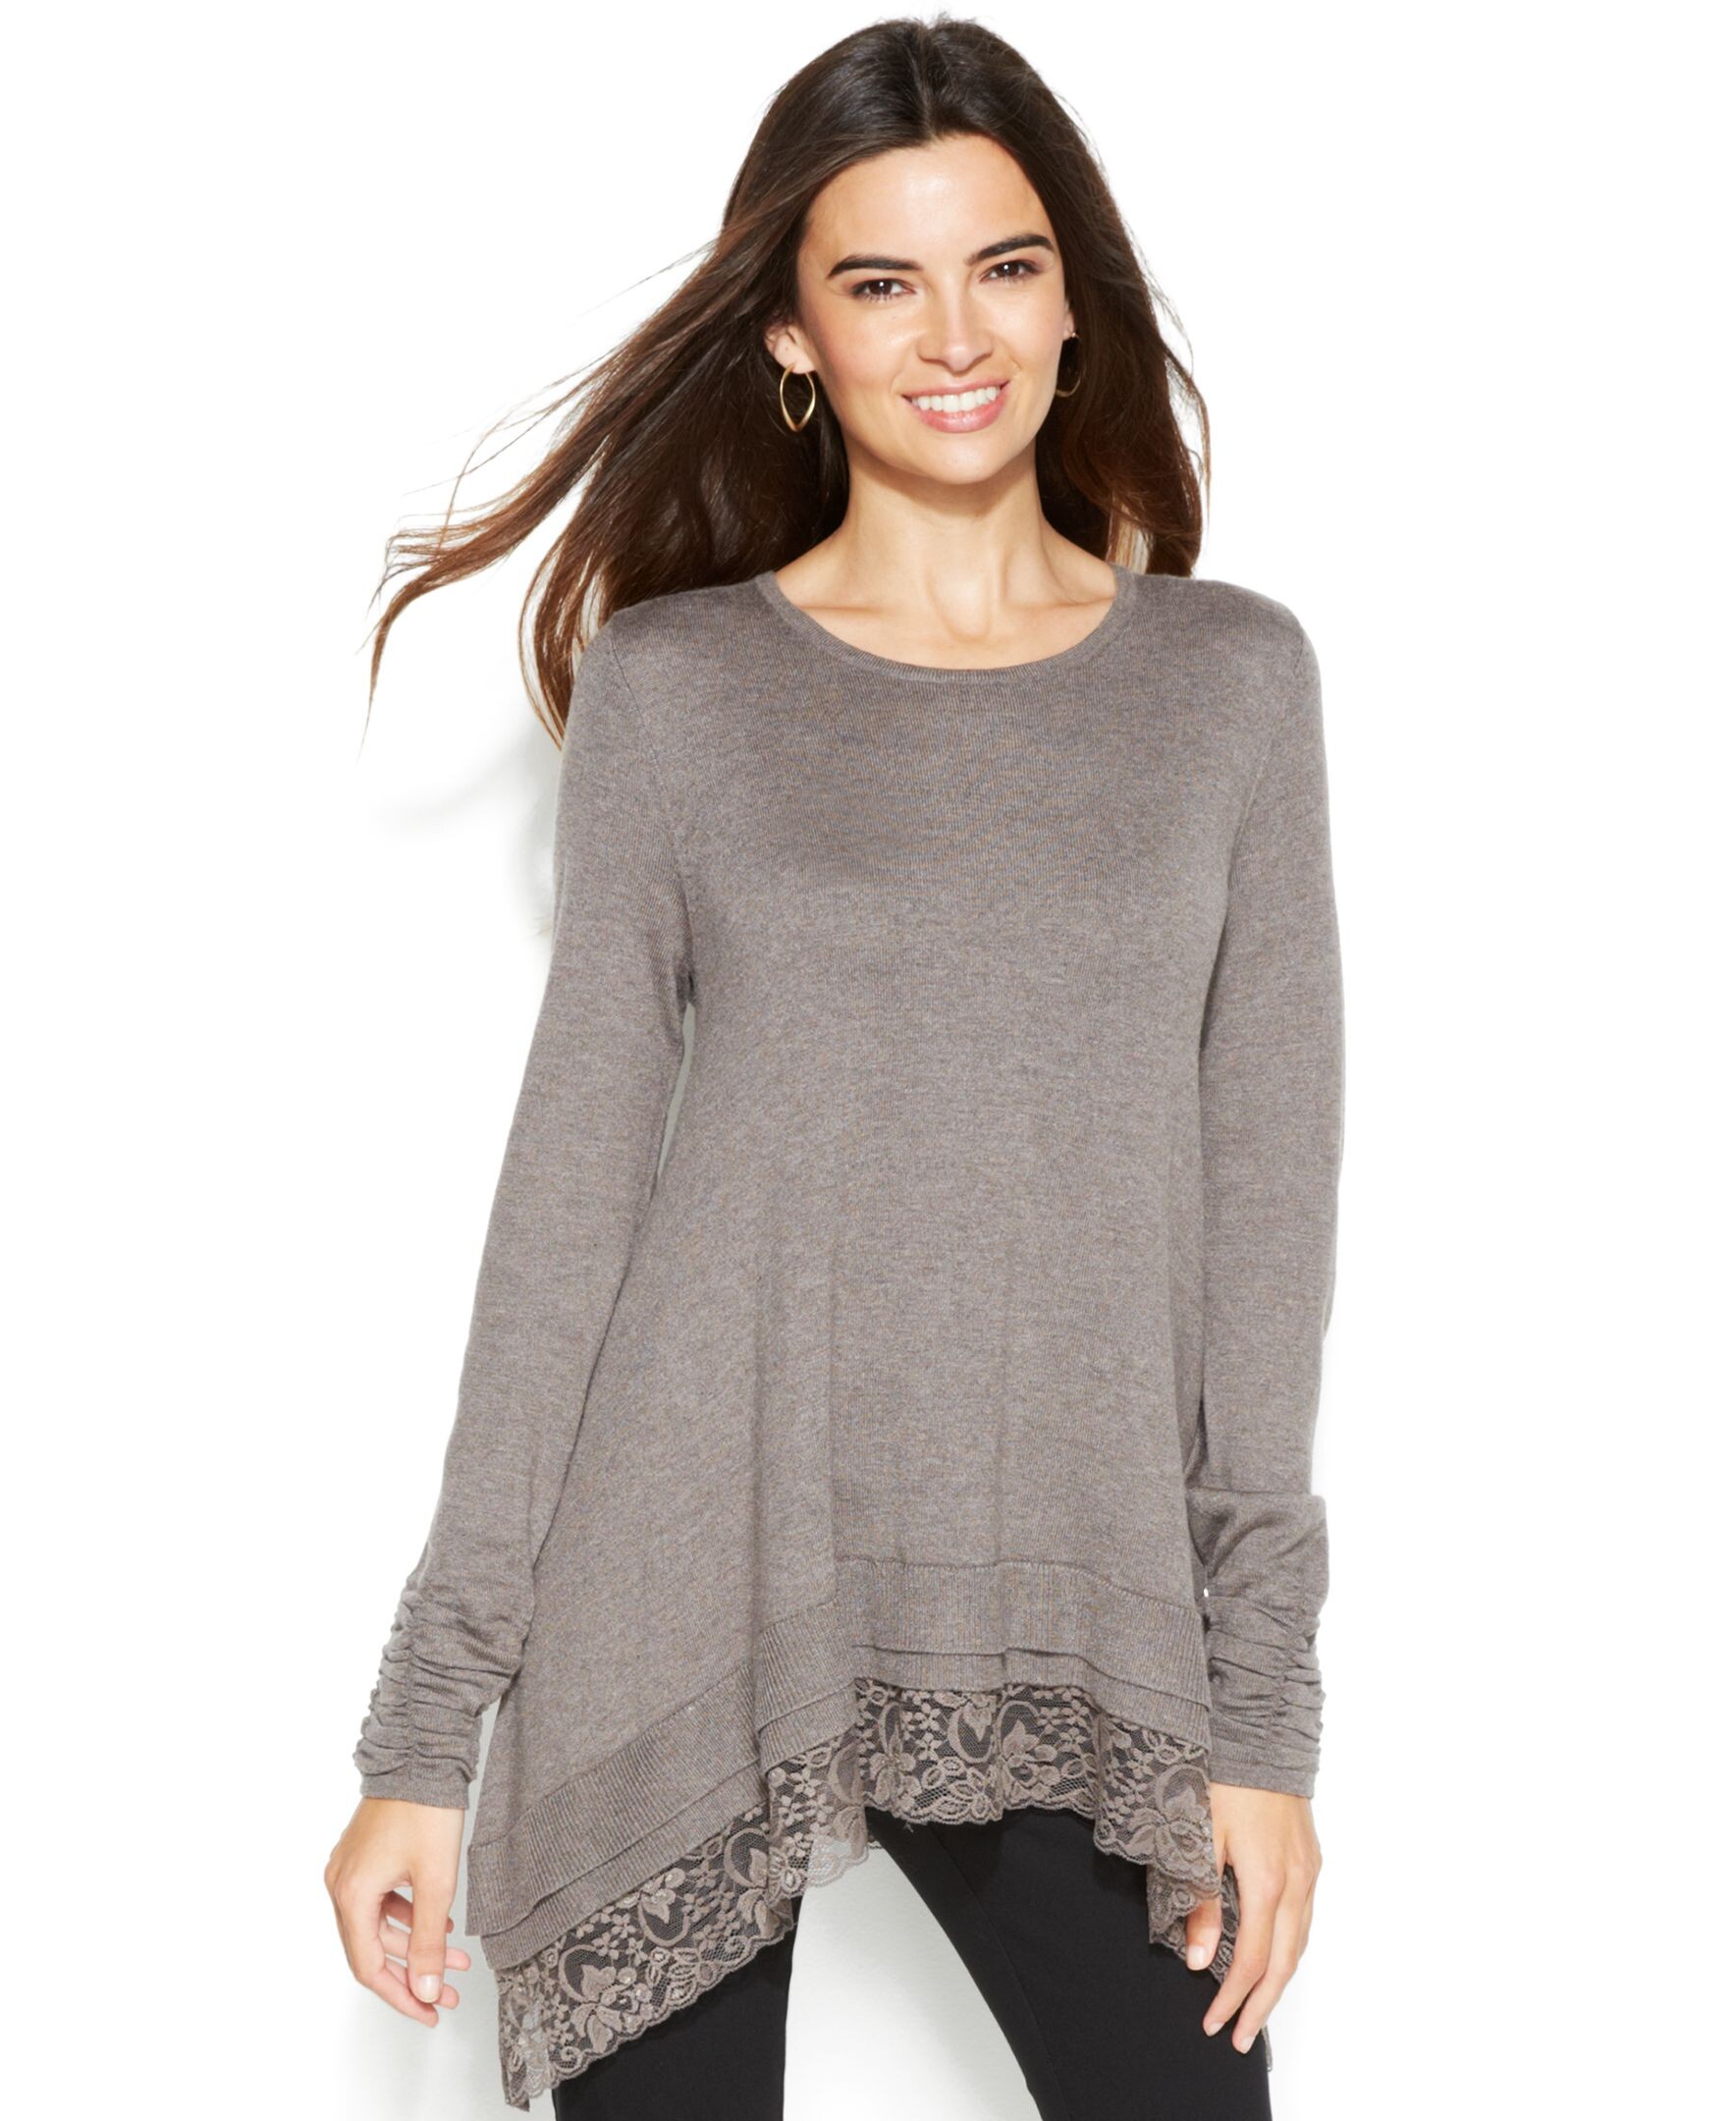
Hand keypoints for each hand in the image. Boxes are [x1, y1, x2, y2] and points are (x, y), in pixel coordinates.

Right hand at [326, 1796, 470, 2024]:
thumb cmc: (426, 1808)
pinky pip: (380, 1901)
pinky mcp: (363, 1855)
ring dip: (416, 1943)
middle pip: (372, 1949)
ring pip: (379, 1925)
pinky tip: (440, 1920)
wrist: (421, 1753)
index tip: (429, 2012)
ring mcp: (350, 1868)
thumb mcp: (435, 1881)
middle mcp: (341, 1884)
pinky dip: (408, 1916)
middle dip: (414, 1972)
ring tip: (457, 1954)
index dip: (400, 1996)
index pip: (369, 1967)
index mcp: (351, 1894)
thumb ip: (429, 1941)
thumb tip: (428, 1989)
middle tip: (449, 1992)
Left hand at [1181, 1782, 1321, 2053]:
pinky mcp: (1310, 1857)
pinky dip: (1292, 1949)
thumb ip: (1201, 1901)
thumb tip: (1201, 1960)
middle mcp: (1297, 1882)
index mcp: (1267, 1881)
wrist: (1261, 1731)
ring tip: (1257, 2008)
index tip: (1213, 2022)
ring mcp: (1309, 1869)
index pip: (1253, 1960)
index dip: (1233, 1997)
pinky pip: (1306, 1918)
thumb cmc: (1224, 1778)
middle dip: (1262, 2005)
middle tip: (1240, 2038)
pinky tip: (1278, 1955)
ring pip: (1301, 1942)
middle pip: (1285, 1963)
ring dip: (1280, 1981)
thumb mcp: (1199, 1837)